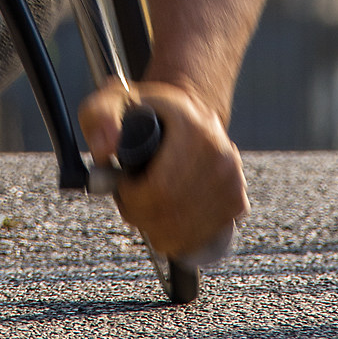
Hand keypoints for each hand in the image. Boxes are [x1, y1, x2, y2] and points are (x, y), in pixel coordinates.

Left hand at [77, 77, 247, 263]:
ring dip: (155, 228)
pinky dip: (177, 236)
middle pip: (172, 213)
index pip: (161, 188)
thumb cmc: (144, 111)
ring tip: (145, 207)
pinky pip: (201, 237)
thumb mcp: (113, 101)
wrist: (186, 116)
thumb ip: (100, 119)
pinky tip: (166, 217)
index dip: (133, 198)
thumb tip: (106, 149)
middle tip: (128, 200)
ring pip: (185, 231)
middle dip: (140, 215)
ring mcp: (233, 181)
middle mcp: (222, 156)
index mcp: (195, 128)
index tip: (122, 186)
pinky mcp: (237, 202)